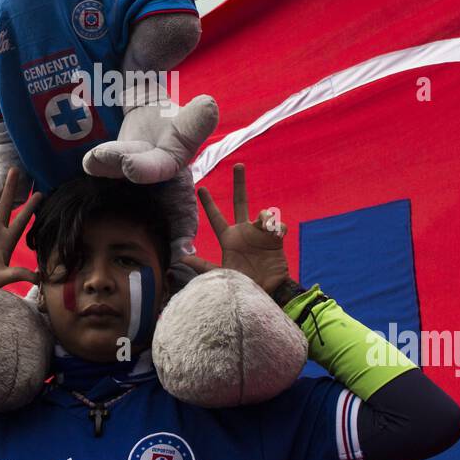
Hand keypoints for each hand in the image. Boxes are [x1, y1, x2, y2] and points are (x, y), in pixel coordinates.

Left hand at [181, 163, 288, 295]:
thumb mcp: (221, 274)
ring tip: (265, 222)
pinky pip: (279, 226)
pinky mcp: (276, 240)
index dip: (209, 204)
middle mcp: (244, 232)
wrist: (265, 294)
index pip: (216, 218)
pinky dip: (278, 227)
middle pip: (240, 202)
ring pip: (263, 213)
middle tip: (238, 165)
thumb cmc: (242, 286)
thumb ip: (203, 265)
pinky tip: (276, 233)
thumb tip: (181, 258)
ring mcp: (260, 235)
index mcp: (229, 239)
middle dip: (239, 184)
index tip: (200, 189)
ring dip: (264, 215)